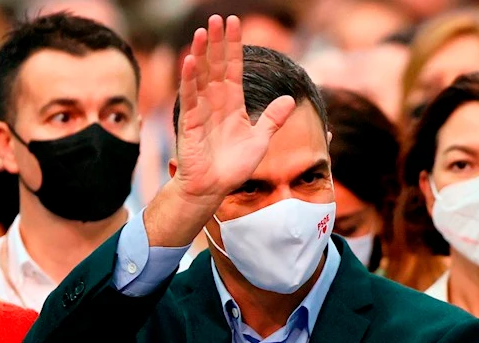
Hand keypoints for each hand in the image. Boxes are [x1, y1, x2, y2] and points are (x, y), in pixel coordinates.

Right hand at [173, 14, 295, 202]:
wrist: (214, 188)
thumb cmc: (234, 166)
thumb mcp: (261, 140)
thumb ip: (273, 119)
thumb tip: (289, 99)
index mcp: (232, 102)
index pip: (232, 67)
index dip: (233, 45)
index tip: (235, 22)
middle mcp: (215, 102)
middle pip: (215, 65)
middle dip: (216, 42)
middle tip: (216, 18)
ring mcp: (200, 110)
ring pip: (201, 76)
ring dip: (201, 54)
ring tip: (203, 31)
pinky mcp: (189, 122)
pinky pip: (189, 97)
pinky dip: (189, 80)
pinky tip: (190, 61)